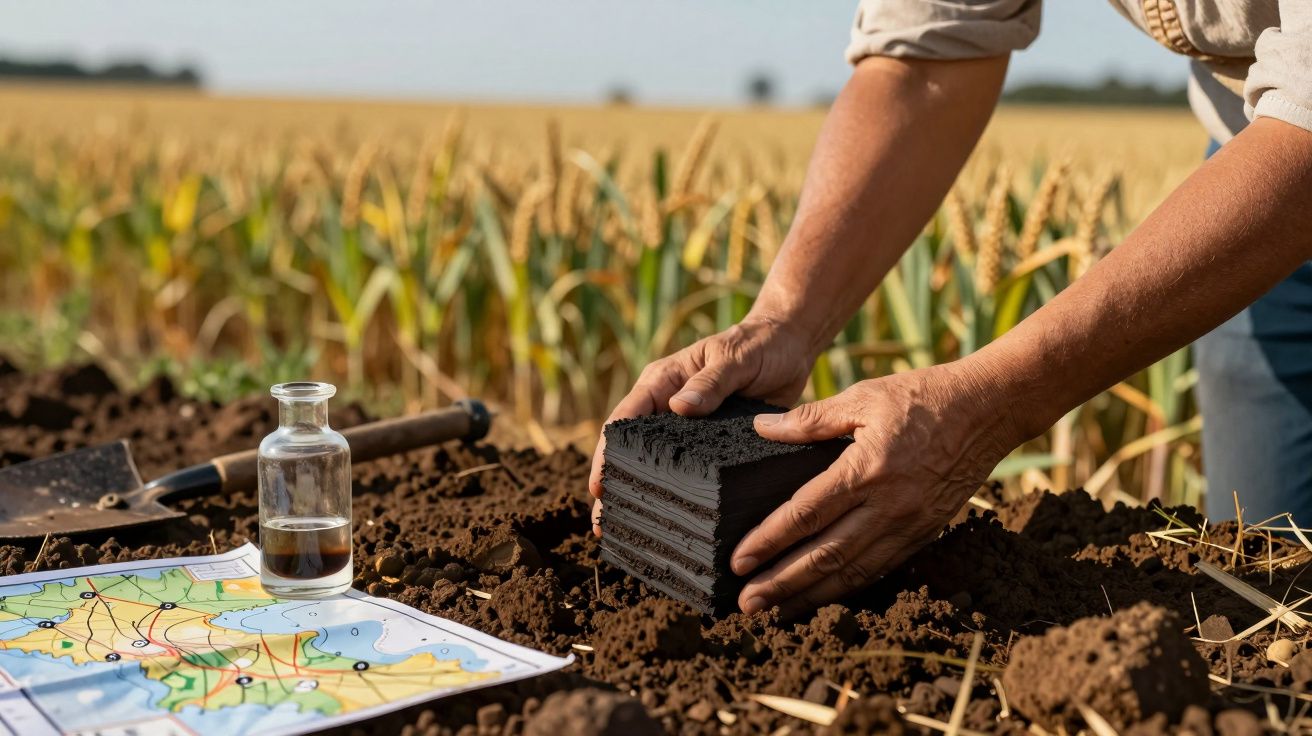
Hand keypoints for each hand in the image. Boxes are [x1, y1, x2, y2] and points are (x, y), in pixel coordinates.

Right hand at [590, 314, 817, 535]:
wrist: (790, 346)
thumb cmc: (759, 345)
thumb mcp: (735, 358)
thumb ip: (711, 382)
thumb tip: (679, 407)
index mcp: (663, 382)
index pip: (624, 420)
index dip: (608, 454)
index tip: (599, 486)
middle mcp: (667, 408)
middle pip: (631, 451)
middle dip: (616, 486)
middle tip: (603, 526)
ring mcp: (687, 429)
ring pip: (656, 466)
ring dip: (642, 496)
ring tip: (628, 534)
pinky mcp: (711, 445)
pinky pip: (689, 472)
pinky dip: (678, 494)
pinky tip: (675, 523)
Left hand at [731, 356, 1023, 617]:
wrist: (989, 410)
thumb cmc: (922, 397)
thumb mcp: (863, 396)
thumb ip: (810, 418)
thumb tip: (761, 428)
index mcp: (866, 469)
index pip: (806, 514)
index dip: (769, 541)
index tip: (739, 561)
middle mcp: (888, 506)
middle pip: (825, 555)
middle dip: (781, 583)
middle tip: (746, 603)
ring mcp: (909, 524)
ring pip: (852, 571)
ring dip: (810, 595)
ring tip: (776, 611)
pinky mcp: (924, 533)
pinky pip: (879, 568)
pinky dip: (847, 586)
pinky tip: (822, 596)